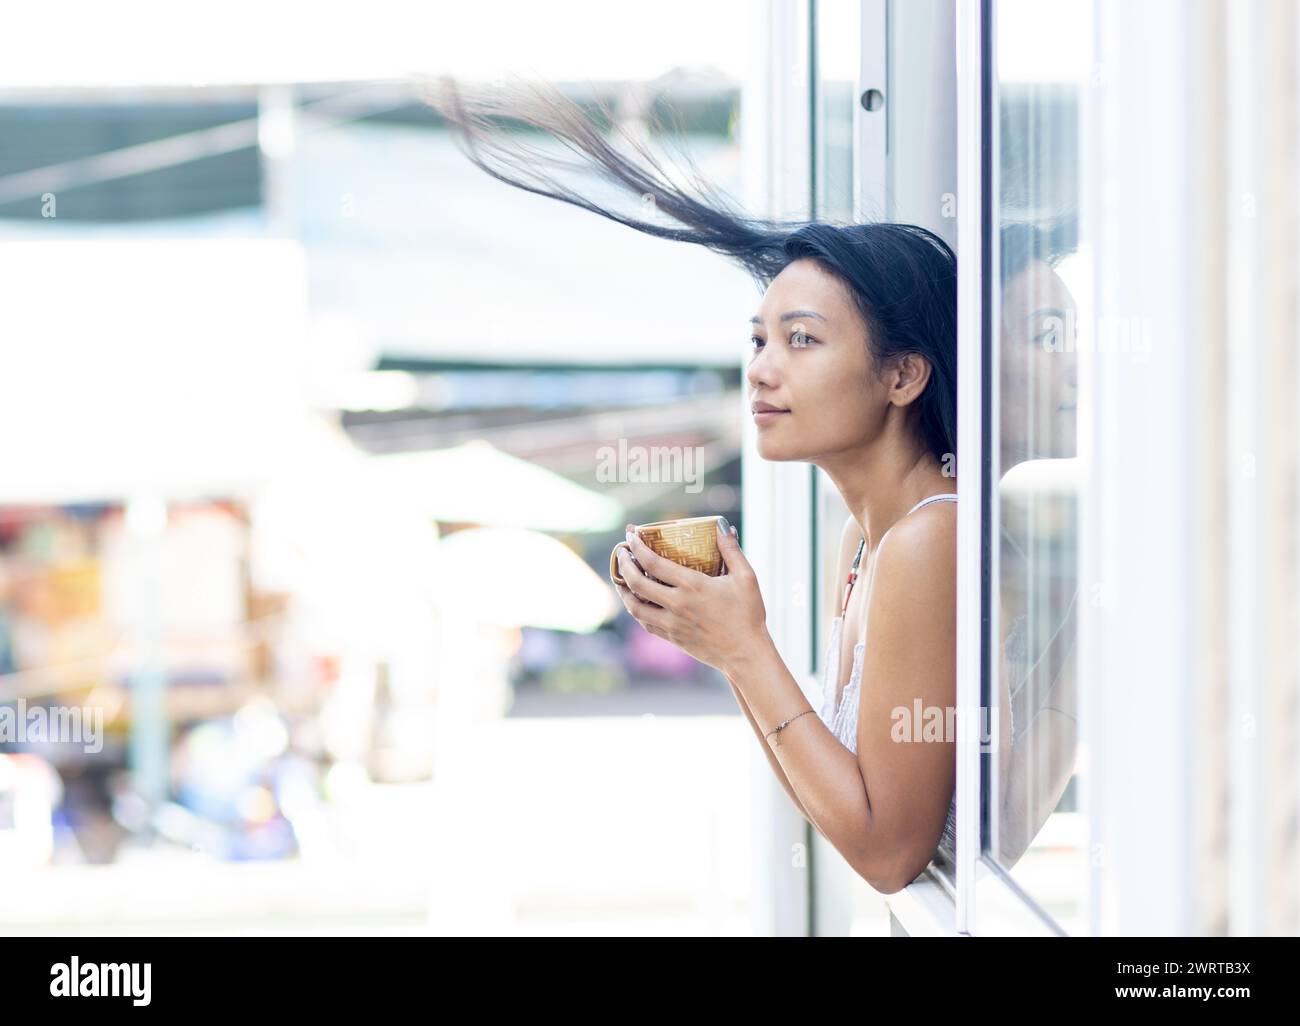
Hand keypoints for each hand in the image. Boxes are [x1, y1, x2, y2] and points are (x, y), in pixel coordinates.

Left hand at [611, 521, 768, 674]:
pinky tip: (636, 600)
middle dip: (623, 564)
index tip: (630, 536)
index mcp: (693, 586)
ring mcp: (672, 623)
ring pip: (635, 606)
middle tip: (621, 552)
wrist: (746, 654)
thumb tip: (721, 526)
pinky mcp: (672, 638)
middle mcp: (677, 604)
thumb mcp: (746, 577)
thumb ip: (731, 550)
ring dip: (623, 589)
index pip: (653, 562)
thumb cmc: (748, 614)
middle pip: (637, 582)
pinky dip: (635, 609)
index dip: (637, 547)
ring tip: (621, 576)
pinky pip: (645, 622)